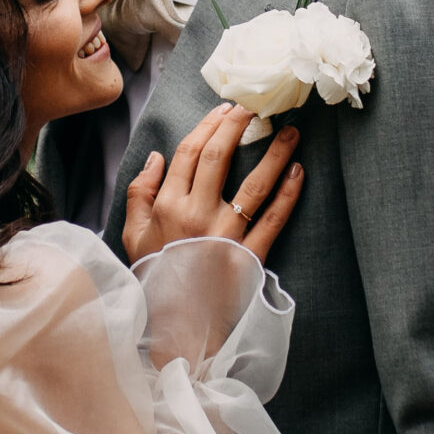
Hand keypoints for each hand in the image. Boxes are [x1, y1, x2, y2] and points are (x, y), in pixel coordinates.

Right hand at [123, 102, 301, 264]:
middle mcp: (196, 215)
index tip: (225, 110)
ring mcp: (225, 235)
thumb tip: (157, 156)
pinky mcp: (249, 256)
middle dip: (238, 127)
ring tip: (290, 132)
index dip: (208, 126)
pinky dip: (289, 195)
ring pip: (253, 184)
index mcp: (168, 206)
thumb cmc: (155, 277)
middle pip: (218, 158)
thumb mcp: (133, 235)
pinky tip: (299, 172)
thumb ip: (139, 192)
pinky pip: (273, 220)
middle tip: (255, 107)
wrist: (175, 326)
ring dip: (274, 154)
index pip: (189, 153)